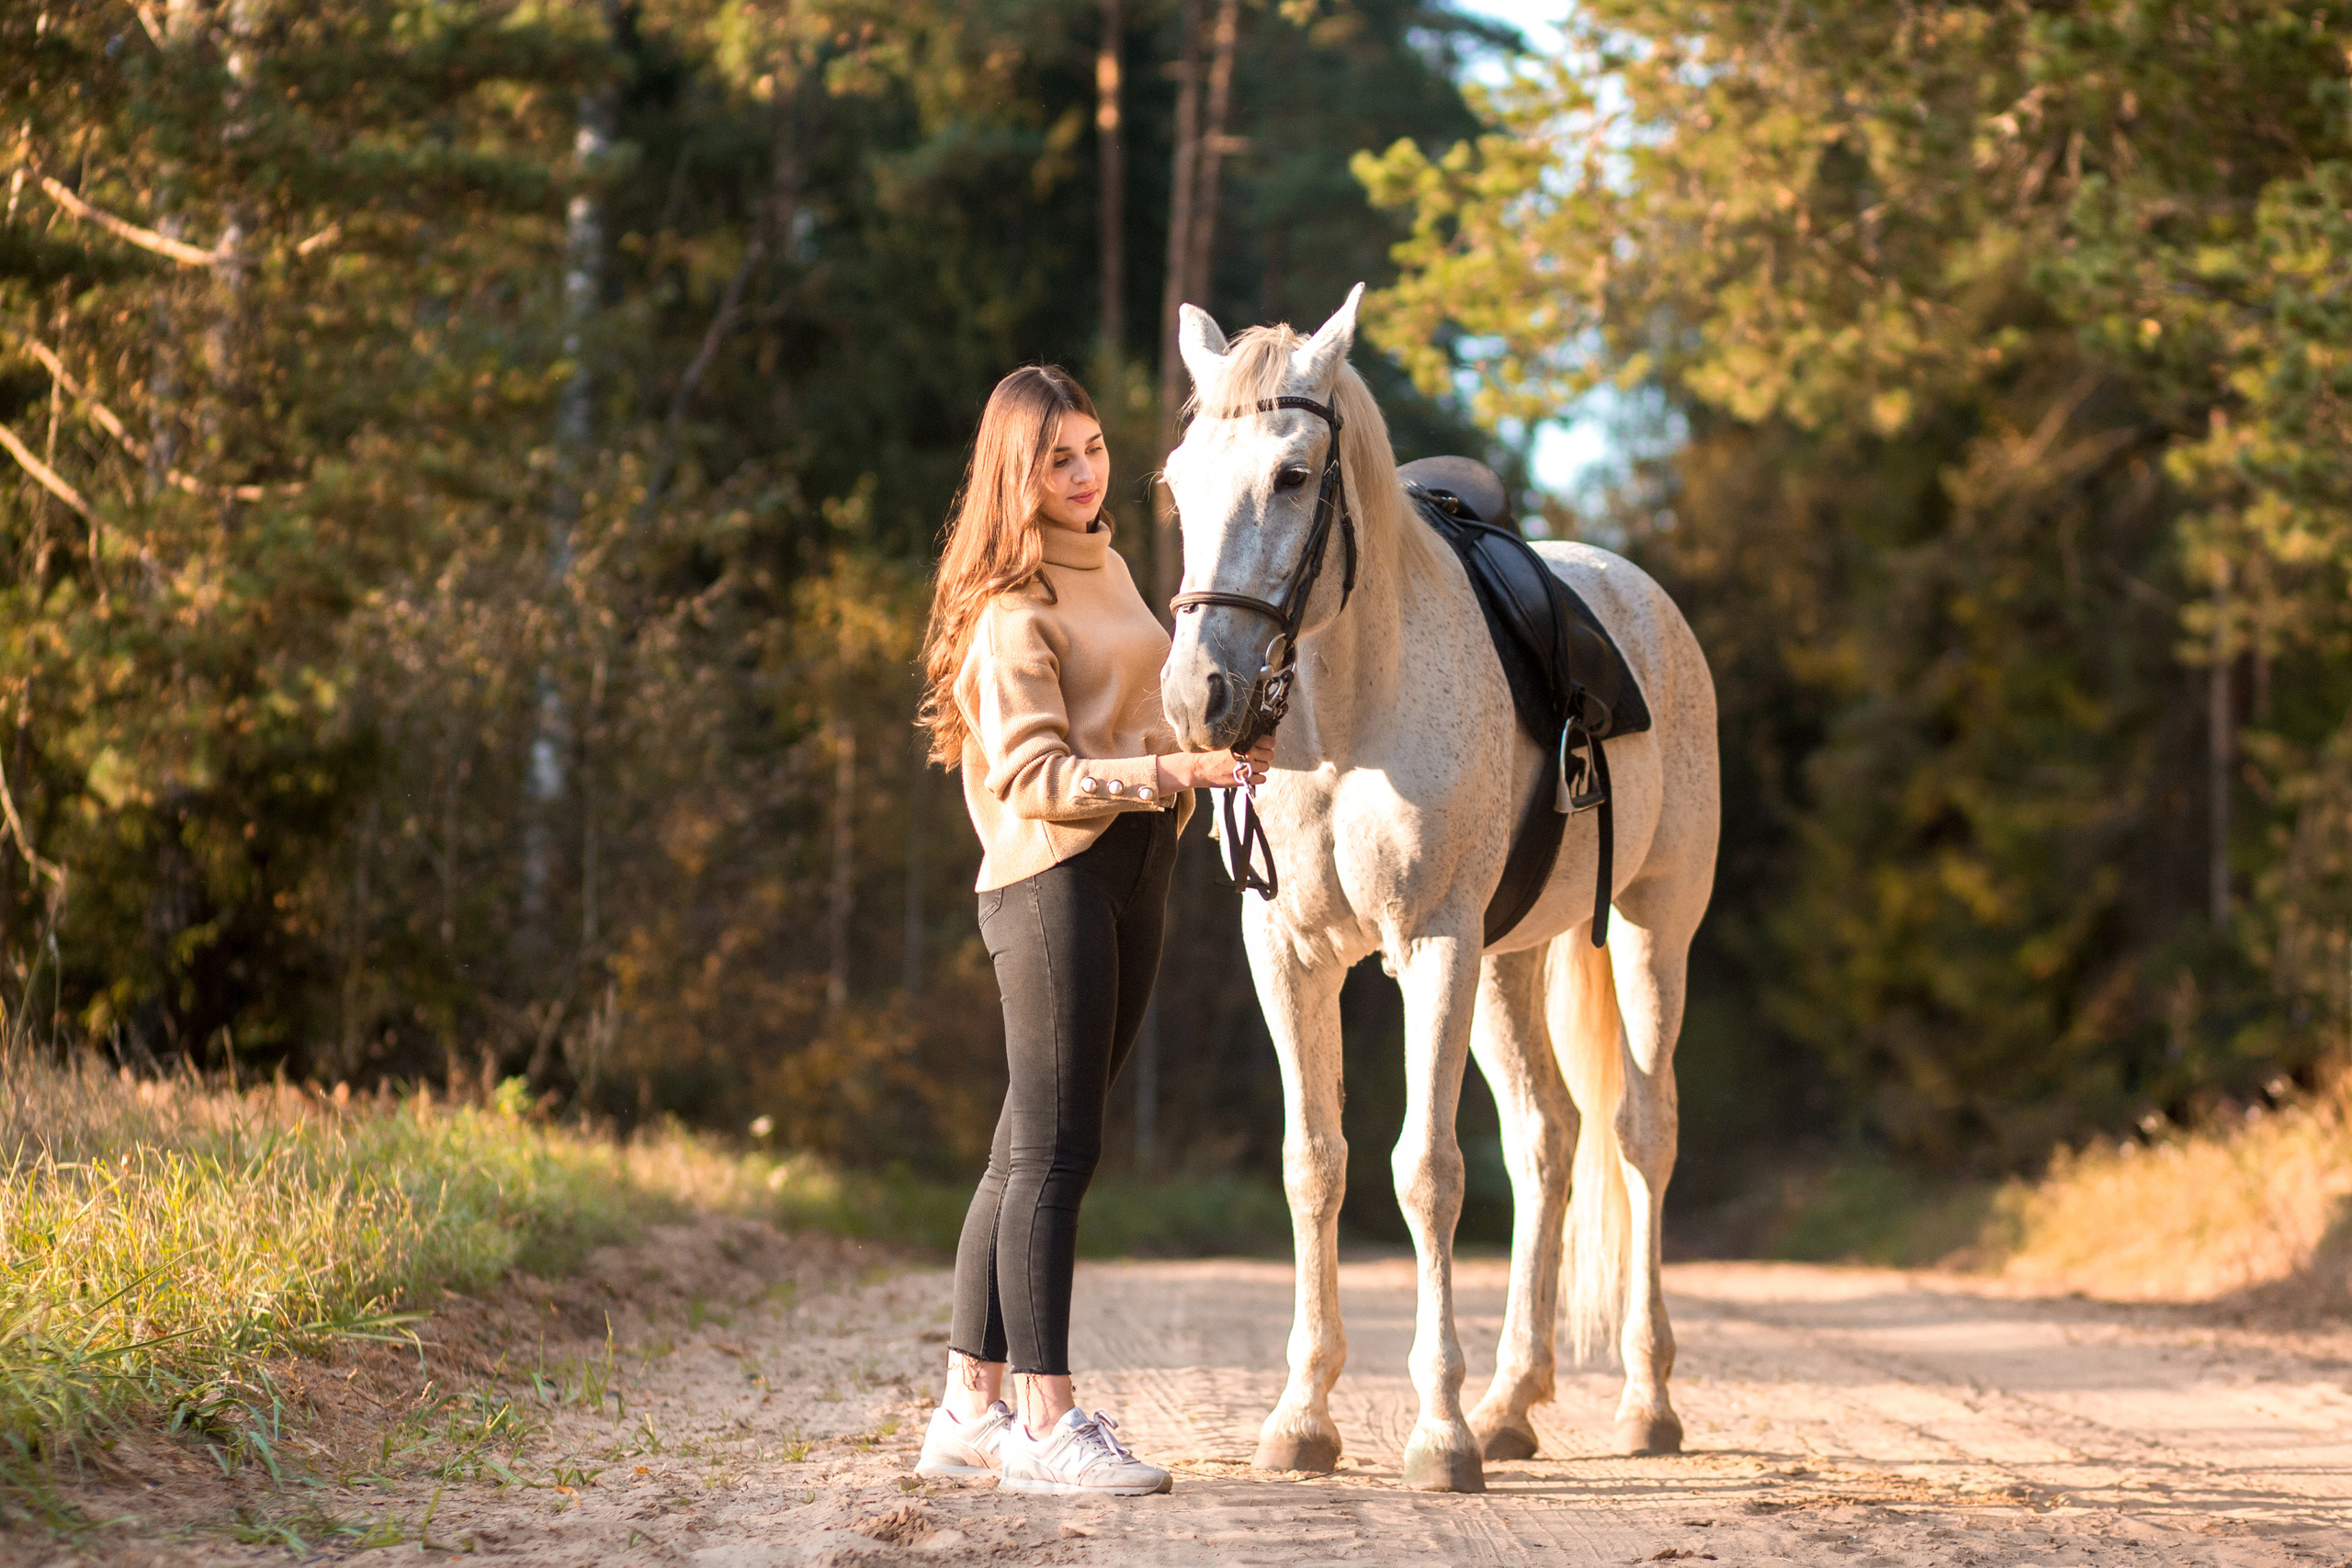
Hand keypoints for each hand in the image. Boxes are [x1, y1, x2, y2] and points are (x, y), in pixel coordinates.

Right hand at [1156, 735, 1275, 792]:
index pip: (1269, 741)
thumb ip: (1242, 737)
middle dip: (1264, 754)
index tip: (1264, 744)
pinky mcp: (1245, 781)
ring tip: (1250, 764)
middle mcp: (1248, 754)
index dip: (1268, 743)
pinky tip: (1249, 773)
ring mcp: (1248, 769)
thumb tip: (1257, 735)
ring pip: (1266, 767)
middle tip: (1255, 755)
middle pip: (1269, 754)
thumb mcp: (1226, 739)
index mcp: (1244, 742)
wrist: (1199, 768)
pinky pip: (1262, 779)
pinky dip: (1257, 777)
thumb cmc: (1210, 752)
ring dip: (1260, 766)